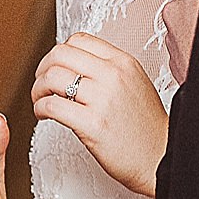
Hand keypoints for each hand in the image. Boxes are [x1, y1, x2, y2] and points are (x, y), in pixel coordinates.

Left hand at [33, 34, 167, 197]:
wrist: (161, 158)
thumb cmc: (146, 127)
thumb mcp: (134, 83)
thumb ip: (108, 69)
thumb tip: (73, 65)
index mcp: (123, 62)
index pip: (78, 40)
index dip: (59, 53)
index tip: (54, 67)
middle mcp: (113, 75)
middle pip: (60, 54)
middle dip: (42, 68)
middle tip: (41, 83)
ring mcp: (103, 99)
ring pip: (52, 77)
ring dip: (38, 89)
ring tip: (41, 101)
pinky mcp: (93, 124)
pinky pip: (52, 105)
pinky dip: (40, 108)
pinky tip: (44, 115)